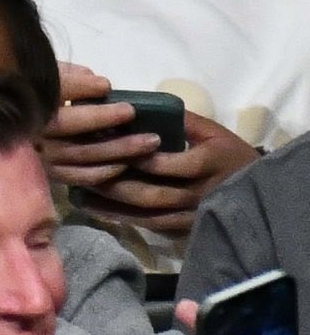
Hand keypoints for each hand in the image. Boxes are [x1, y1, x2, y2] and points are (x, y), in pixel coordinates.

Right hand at [40, 63, 159, 189]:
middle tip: (131, 112)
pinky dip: (104, 172)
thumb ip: (72, 76)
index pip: (54, 91)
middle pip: (66, 124)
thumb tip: (96, 83)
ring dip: (118, 149)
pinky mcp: (50, 175)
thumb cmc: (40, 96)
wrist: (17, 132)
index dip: (80, 88)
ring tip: (150, 142)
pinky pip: (79, 176)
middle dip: (102, 118)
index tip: (106, 86)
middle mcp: (31, 129)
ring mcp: (40, 155)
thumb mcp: (50, 77)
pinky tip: (125, 164)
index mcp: (29, 100)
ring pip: (80, 153)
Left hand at [77, 113, 258, 235]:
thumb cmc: (229, 154)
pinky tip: (98, 209)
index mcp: (207, 163)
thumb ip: (182, 120)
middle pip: (151, 193)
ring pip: (146, 213)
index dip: (136, 159)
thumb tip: (139, 105)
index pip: (168, 164)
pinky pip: (150, 226)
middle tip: (82, 173)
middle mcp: (198, 193)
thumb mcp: (212, 132)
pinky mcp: (184, 229)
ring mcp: (191, 215)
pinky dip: (123, 219)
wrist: (255, 190)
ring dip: (112, 204)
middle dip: (114, 185)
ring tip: (80, 193)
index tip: (106, 148)